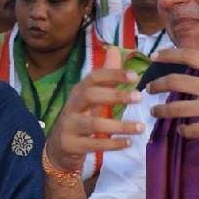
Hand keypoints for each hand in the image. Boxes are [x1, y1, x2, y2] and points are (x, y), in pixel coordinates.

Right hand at [44, 46, 143, 172]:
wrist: (58, 148)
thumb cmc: (80, 118)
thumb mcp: (91, 97)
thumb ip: (105, 76)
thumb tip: (114, 49)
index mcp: (78, 92)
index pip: (93, 77)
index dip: (113, 74)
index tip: (135, 76)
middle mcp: (72, 106)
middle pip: (91, 95)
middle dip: (115, 95)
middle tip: (139, 97)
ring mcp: (69, 126)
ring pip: (94, 123)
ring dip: (119, 125)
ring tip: (141, 127)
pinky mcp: (71, 145)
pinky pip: (94, 144)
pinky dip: (113, 144)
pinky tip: (129, 143)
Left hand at [147, 24, 198, 179]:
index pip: (190, 56)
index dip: (169, 54)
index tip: (156, 57)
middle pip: (175, 81)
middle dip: (157, 84)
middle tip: (149, 88)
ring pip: (176, 109)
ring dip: (161, 111)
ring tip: (154, 112)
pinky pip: (190, 130)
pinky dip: (182, 131)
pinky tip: (181, 131)